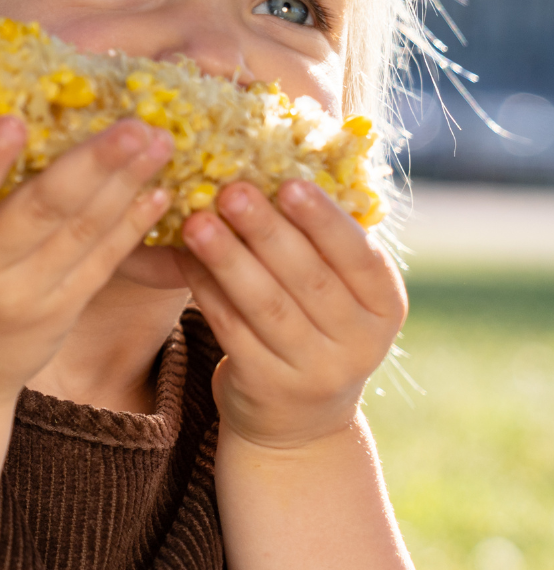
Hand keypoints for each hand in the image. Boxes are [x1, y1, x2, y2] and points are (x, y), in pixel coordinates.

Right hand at [0, 116, 173, 408]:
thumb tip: (4, 121)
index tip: (14, 120)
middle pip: (40, 212)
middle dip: (93, 164)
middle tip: (135, 122)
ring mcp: (25, 298)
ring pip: (82, 232)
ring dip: (126, 183)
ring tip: (159, 141)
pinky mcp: (60, 314)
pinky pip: (102, 264)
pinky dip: (131, 226)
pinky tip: (156, 192)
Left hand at [178, 179, 406, 448]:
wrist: (300, 419)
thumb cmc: (316, 325)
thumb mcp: (339, 291)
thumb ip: (323, 239)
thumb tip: (298, 150)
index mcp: (385, 305)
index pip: (360, 258)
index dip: (325, 221)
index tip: (291, 183)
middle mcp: (361, 343)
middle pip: (309, 280)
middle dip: (268, 231)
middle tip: (232, 190)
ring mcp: (316, 371)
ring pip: (266, 306)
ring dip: (228, 259)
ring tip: (196, 221)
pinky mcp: (269, 387)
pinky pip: (232, 330)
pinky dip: (206, 291)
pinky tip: (184, 258)